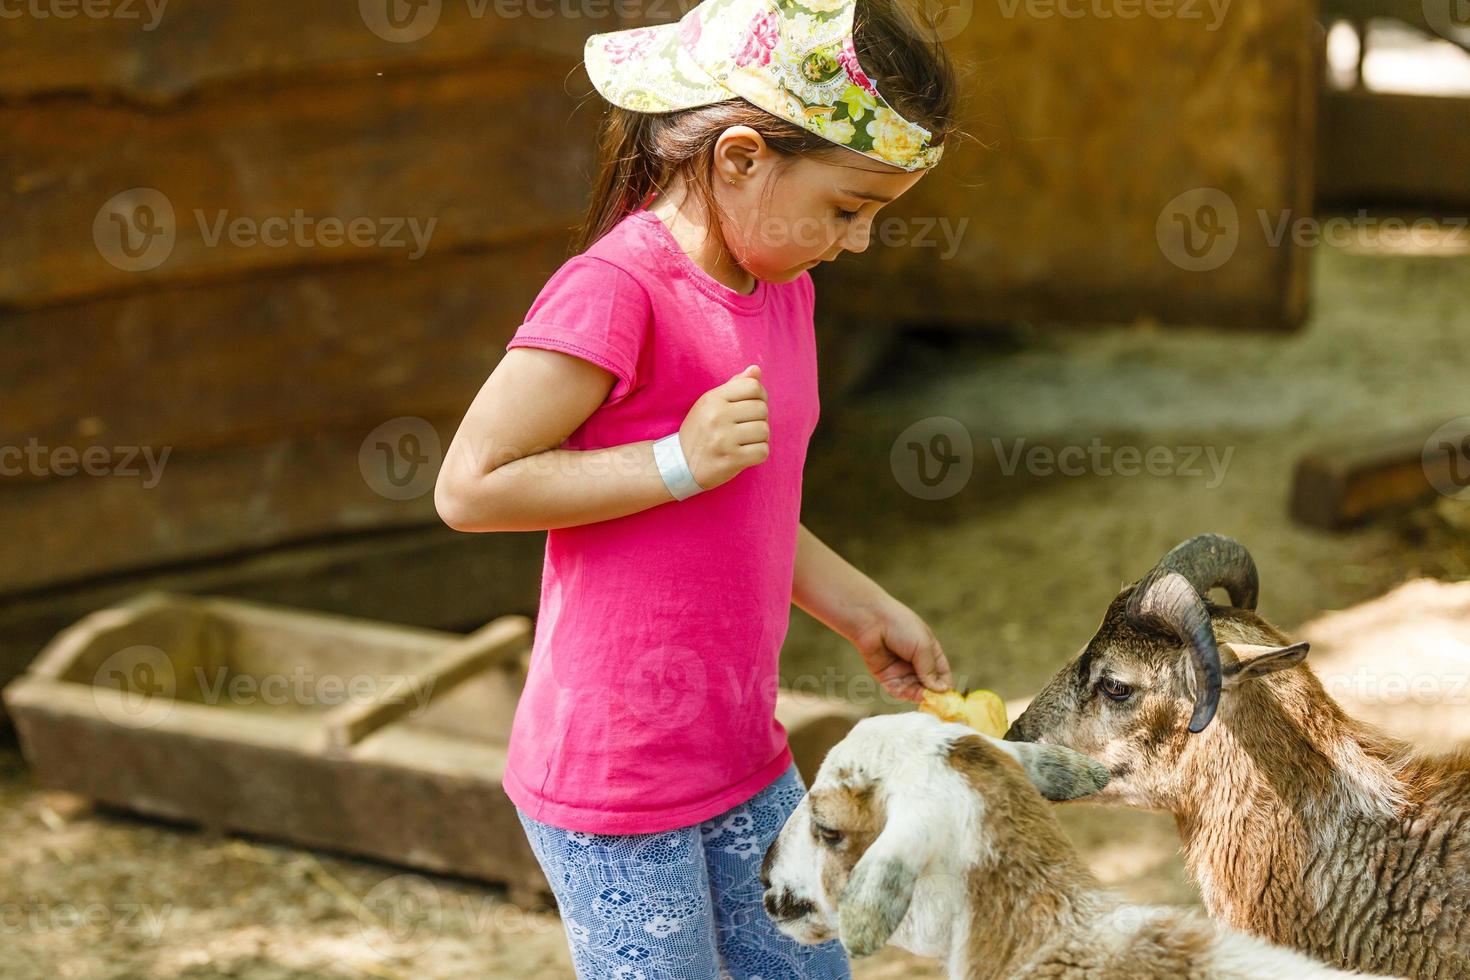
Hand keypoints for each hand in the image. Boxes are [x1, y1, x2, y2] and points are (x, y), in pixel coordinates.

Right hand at [677, 364, 769, 489]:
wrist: (680, 464)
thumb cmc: (700, 431)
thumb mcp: (710, 403)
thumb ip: (734, 386)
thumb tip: (756, 369)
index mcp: (713, 399)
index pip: (753, 386)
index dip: (759, 396)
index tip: (750, 407)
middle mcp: (717, 416)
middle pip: (762, 409)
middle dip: (759, 419)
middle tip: (744, 427)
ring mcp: (724, 439)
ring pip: (764, 430)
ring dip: (759, 438)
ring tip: (744, 441)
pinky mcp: (731, 459)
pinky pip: (762, 451)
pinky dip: (758, 453)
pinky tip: (745, 454)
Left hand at [850, 598, 952, 703]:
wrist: (871, 620)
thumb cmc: (901, 626)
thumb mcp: (922, 646)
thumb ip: (930, 669)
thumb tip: (941, 690)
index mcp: (930, 652)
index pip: (942, 674)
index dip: (946, 686)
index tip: (949, 698)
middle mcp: (917, 663)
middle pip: (929, 685)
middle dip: (933, 694)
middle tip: (937, 703)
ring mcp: (901, 670)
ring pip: (914, 690)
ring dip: (919, 695)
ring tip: (923, 696)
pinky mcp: (887, 676)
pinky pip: (898, 690)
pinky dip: (904, 693)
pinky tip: (908, 692)